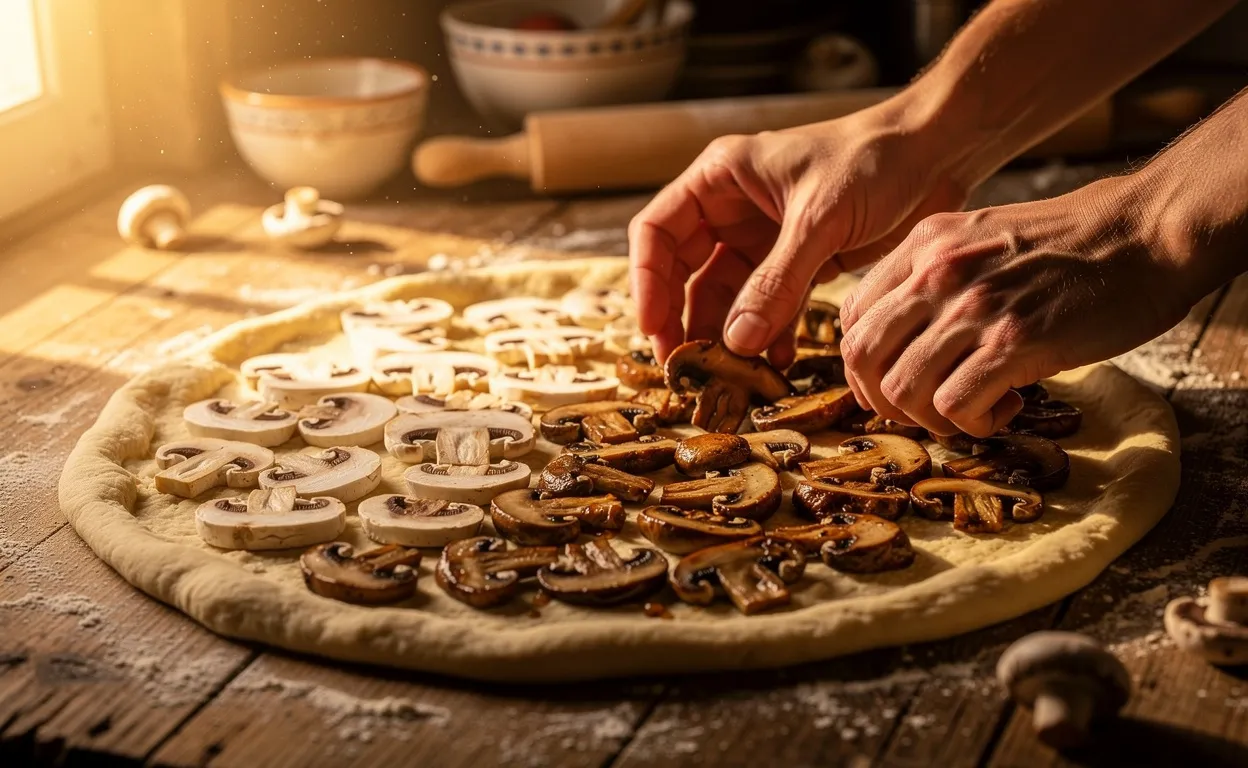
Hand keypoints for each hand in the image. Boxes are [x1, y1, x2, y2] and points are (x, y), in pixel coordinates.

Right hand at [628, 101, 967, 366]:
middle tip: (687, 369)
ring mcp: (763, 239)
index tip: (655, 330)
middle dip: (683, 321)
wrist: (938, 153)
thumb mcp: (820, 218)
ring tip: (730, 378)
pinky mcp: (797, 263)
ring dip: (727, 337)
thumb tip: (735, 342)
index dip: (648, 282)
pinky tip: (775, 363)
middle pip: (683, 272)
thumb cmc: (876, 159)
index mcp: (720, 179)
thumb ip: (777, 281)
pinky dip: (767, 336)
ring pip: (725, 297)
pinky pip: (767, 307)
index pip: (657, 232)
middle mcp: (732, 210)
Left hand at [839, 175, 1196, 436]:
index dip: (865, 366)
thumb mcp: (983, 239)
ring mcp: (973, 307)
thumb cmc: (1072, 244)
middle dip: (885, 400)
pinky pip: (955, 406)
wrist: (1147, 233)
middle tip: (926, 409)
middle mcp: (937, 273)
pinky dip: (973, 424)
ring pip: (902, 388)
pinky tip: (1007, 406)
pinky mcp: (1014, 341)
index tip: (898, 383)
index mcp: (924, 246)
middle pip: (861, 356)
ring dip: (931, 418)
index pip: (852, 318)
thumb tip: (905, 339)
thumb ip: (937, 279)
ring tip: (973, 409)